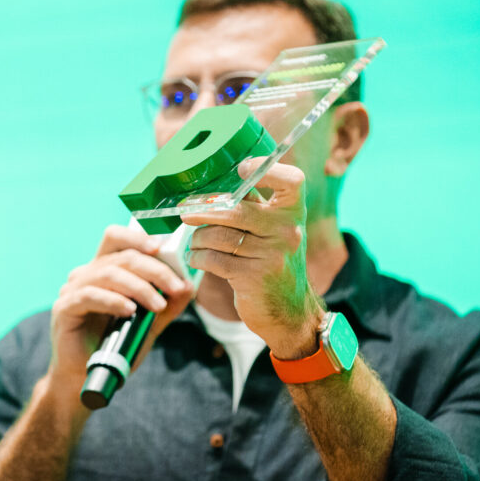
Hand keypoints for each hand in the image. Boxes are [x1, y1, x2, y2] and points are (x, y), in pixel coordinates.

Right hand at [48, 225, 193, 390]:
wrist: (88, 378)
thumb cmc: (117, 346)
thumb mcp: (149, 324)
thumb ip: (167, 304)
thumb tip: (190, 285)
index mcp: (103, 269)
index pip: (116, 238)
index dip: (137, 237)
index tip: (162, 248)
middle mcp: (85, 273)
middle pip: (121, 257)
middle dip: (153, 270)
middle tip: (175, 287)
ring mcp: (71, 289)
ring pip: (108, 274)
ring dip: (139, 287)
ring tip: (158, 305)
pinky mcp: (64, 308)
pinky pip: (89, 295)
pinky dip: (113, 300)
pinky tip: (130, 310)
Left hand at [182, 158, 324, 357]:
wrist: (289, 311)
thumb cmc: (272, 262)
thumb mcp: (273, 231)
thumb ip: (253, 207)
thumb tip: (212, 186)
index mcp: (293, 212)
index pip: (291, 180)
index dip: (265, 169)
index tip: (240, 170)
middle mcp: (288, 230)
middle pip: (236, 210)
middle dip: (204, 210)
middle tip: (186, 212)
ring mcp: (273, 254)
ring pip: (219, 235)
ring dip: (199, 239)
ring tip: (195, 243)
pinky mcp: (254, 277)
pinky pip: (214, 258)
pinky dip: (199, 257)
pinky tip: (196, 258)